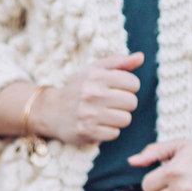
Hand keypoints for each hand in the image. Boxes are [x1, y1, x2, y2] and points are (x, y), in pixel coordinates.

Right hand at [0, 53, 144, 144]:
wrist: (50, 111)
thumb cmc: (77, 88)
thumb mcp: (94, 70)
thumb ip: (118, 62)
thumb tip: (141, 57)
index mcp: (97, 76)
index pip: (133, 84)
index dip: (128, 88)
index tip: (117, 90)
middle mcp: (93, 94)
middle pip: (132, 102)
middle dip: (124, 104)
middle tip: (111, 104)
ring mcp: (89, 114)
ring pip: (125, 119)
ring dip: (118, 118)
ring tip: (105, 114)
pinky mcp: (87, 131)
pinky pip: (114, 133)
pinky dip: (109, 131)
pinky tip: (98, 125)